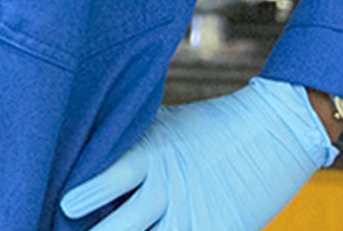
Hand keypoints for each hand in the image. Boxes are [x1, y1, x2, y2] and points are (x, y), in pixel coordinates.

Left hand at [60, 77, 334, 229]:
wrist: (278, 129)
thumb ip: (125, 136)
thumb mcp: (161, 122)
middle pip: (125, 224)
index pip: (110, 178)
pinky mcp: (222, 228)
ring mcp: (197, 212)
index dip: (87, 193)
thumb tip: (78, 140)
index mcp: (151, 155)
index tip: (65, 206)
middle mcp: (170, 187)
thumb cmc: (209, 124)